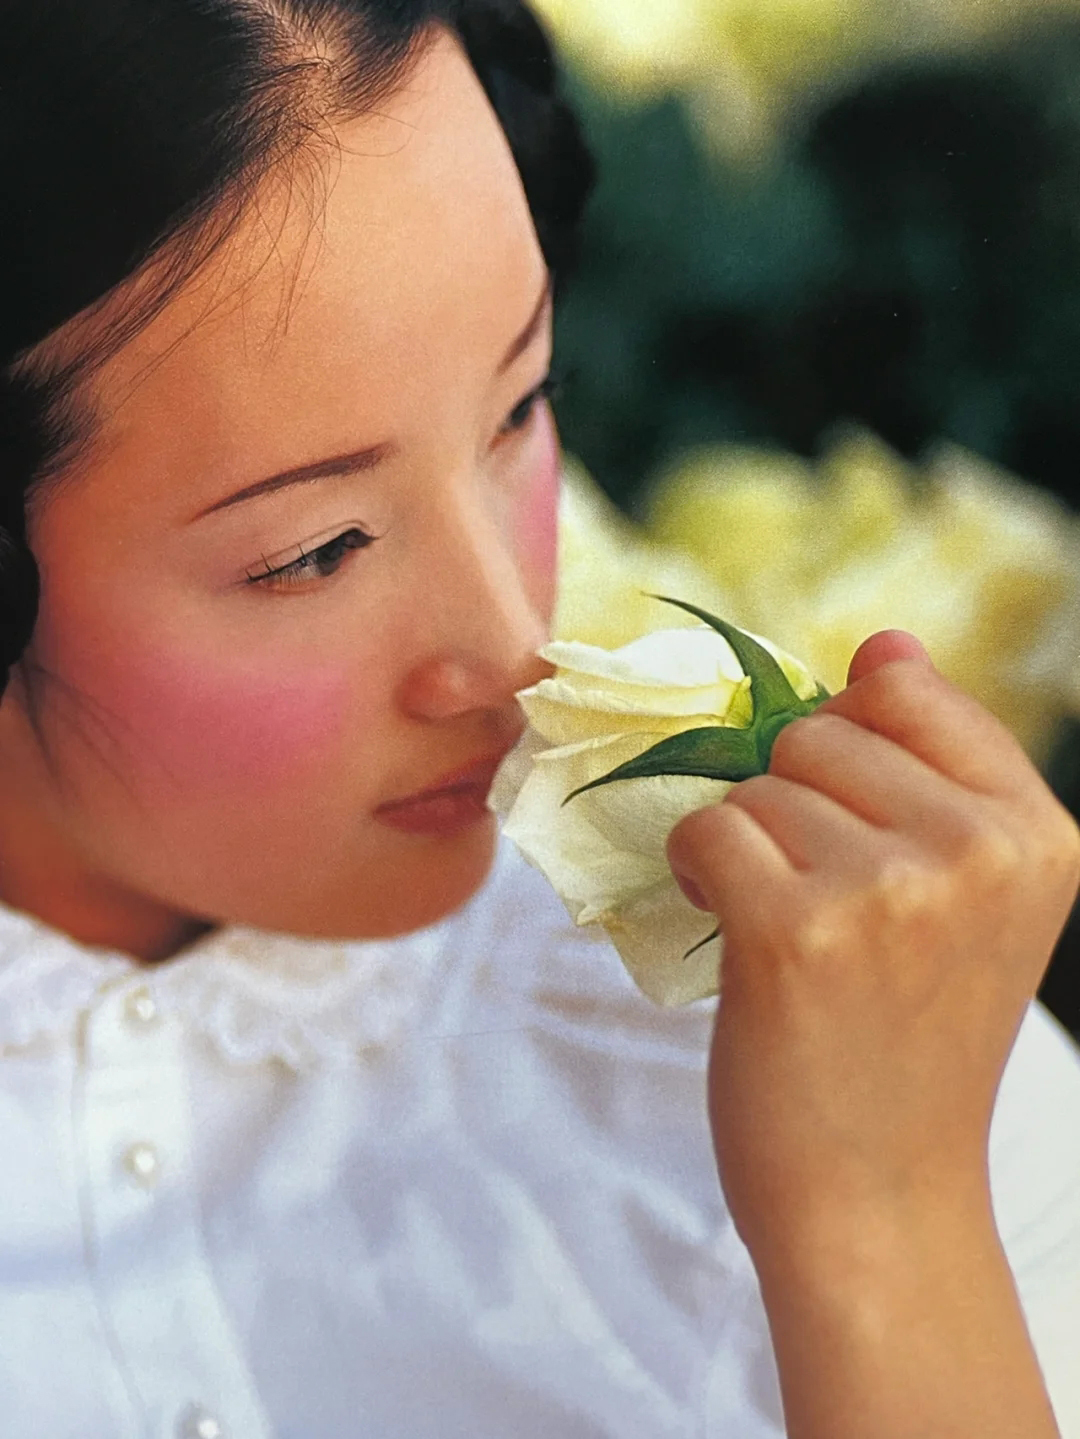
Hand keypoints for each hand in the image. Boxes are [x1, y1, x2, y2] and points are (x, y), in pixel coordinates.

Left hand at [665, 629, 1079, 1263]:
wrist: (875, 1196)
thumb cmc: (908, 1041)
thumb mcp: (963, 897)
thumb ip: (931, 765)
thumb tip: (885, 638)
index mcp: (1035, 832)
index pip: (910, 689)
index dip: (851, 745)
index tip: (848, 817)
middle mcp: (978, 850)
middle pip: (819, 730)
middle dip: (795, 803)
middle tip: (819, 898)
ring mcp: (890, 889)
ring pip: (759, 781)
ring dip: (749, 845)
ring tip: (787, 928)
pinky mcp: (796, 929)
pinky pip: (708, 828)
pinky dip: (698, 872)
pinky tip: (732, 929)